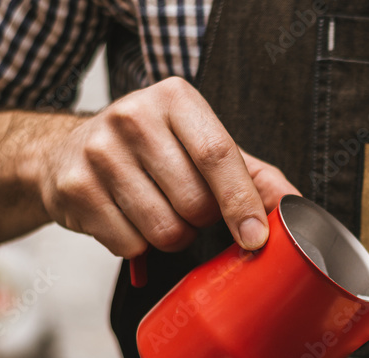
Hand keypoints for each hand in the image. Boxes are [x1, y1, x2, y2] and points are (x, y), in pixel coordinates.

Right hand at [37, 77, 299, 256]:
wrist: (69, 151)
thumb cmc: (155, 153)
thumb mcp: (205, 149)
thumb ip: (256, 177)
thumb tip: (299, 210)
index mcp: (176, 99)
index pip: (219, 156)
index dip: (241, 203)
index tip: (256, 238)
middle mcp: (132, 115)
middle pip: (194, 203)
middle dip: (201, 222)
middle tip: (188, 208)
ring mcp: (98, 150)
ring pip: (163, 230)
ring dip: (172, 237)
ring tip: (158, 212)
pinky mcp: (74, 187)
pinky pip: (128, 244)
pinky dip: (137, 246)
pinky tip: (125, 219)